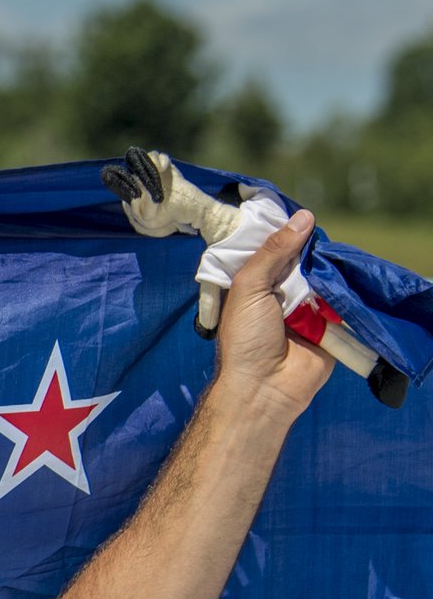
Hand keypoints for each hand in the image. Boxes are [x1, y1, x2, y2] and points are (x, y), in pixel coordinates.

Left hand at [210, 209, 334, 424]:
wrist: (266, 386)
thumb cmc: (246, 339)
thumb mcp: (249, 288)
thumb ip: (273, 253)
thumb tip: (303, 218)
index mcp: (256, 284)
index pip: (275, 249)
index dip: (287, 233)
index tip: (302, 212)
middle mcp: (282, 292)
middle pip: (305, 259)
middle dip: (313, 248)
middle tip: (323, 235)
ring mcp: (309, 307)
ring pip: (327, 275)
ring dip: (332, 267)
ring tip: (337, 256)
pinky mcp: (333, 323)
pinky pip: (345, 298)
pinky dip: (348, 289)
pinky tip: (351, 276)